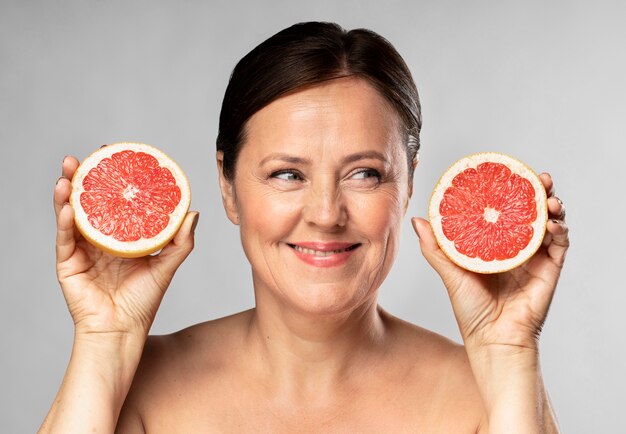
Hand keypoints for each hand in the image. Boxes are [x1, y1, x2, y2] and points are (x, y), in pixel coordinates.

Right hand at [53, 155, 198, 338]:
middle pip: (90, 201)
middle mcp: (100, 238)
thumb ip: (180, 241)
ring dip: (68, 191)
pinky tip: (67, 205)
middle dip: (85, 177)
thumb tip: (193, 213)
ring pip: (72, 214)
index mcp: (122, 236)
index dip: (114, 179)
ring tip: (69, 171)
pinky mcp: (68, 263)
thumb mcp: (166, 266)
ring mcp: (82, 249)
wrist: (123, 330)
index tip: (115, 155)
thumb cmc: (144, 301)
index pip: (115, 200)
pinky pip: (65, 238)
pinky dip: (65, 221)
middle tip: (85, 156)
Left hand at [412, 173, 568, 353]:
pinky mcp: (549, 270)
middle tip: (538, 177)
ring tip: (548, 197)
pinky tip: (553, 224)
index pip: (504, 210)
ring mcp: (534, 257)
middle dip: (537, 190)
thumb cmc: (470, 310)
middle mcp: (515, 247)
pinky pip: (560, 244)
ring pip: (549, 222)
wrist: (492, 340)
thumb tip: (419, 220)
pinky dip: (560, 230)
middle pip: (531, 210)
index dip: (509, 190)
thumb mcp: (449, 273)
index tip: (508, 172)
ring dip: (552, 206)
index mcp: (494, 244)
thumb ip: (436, 247)